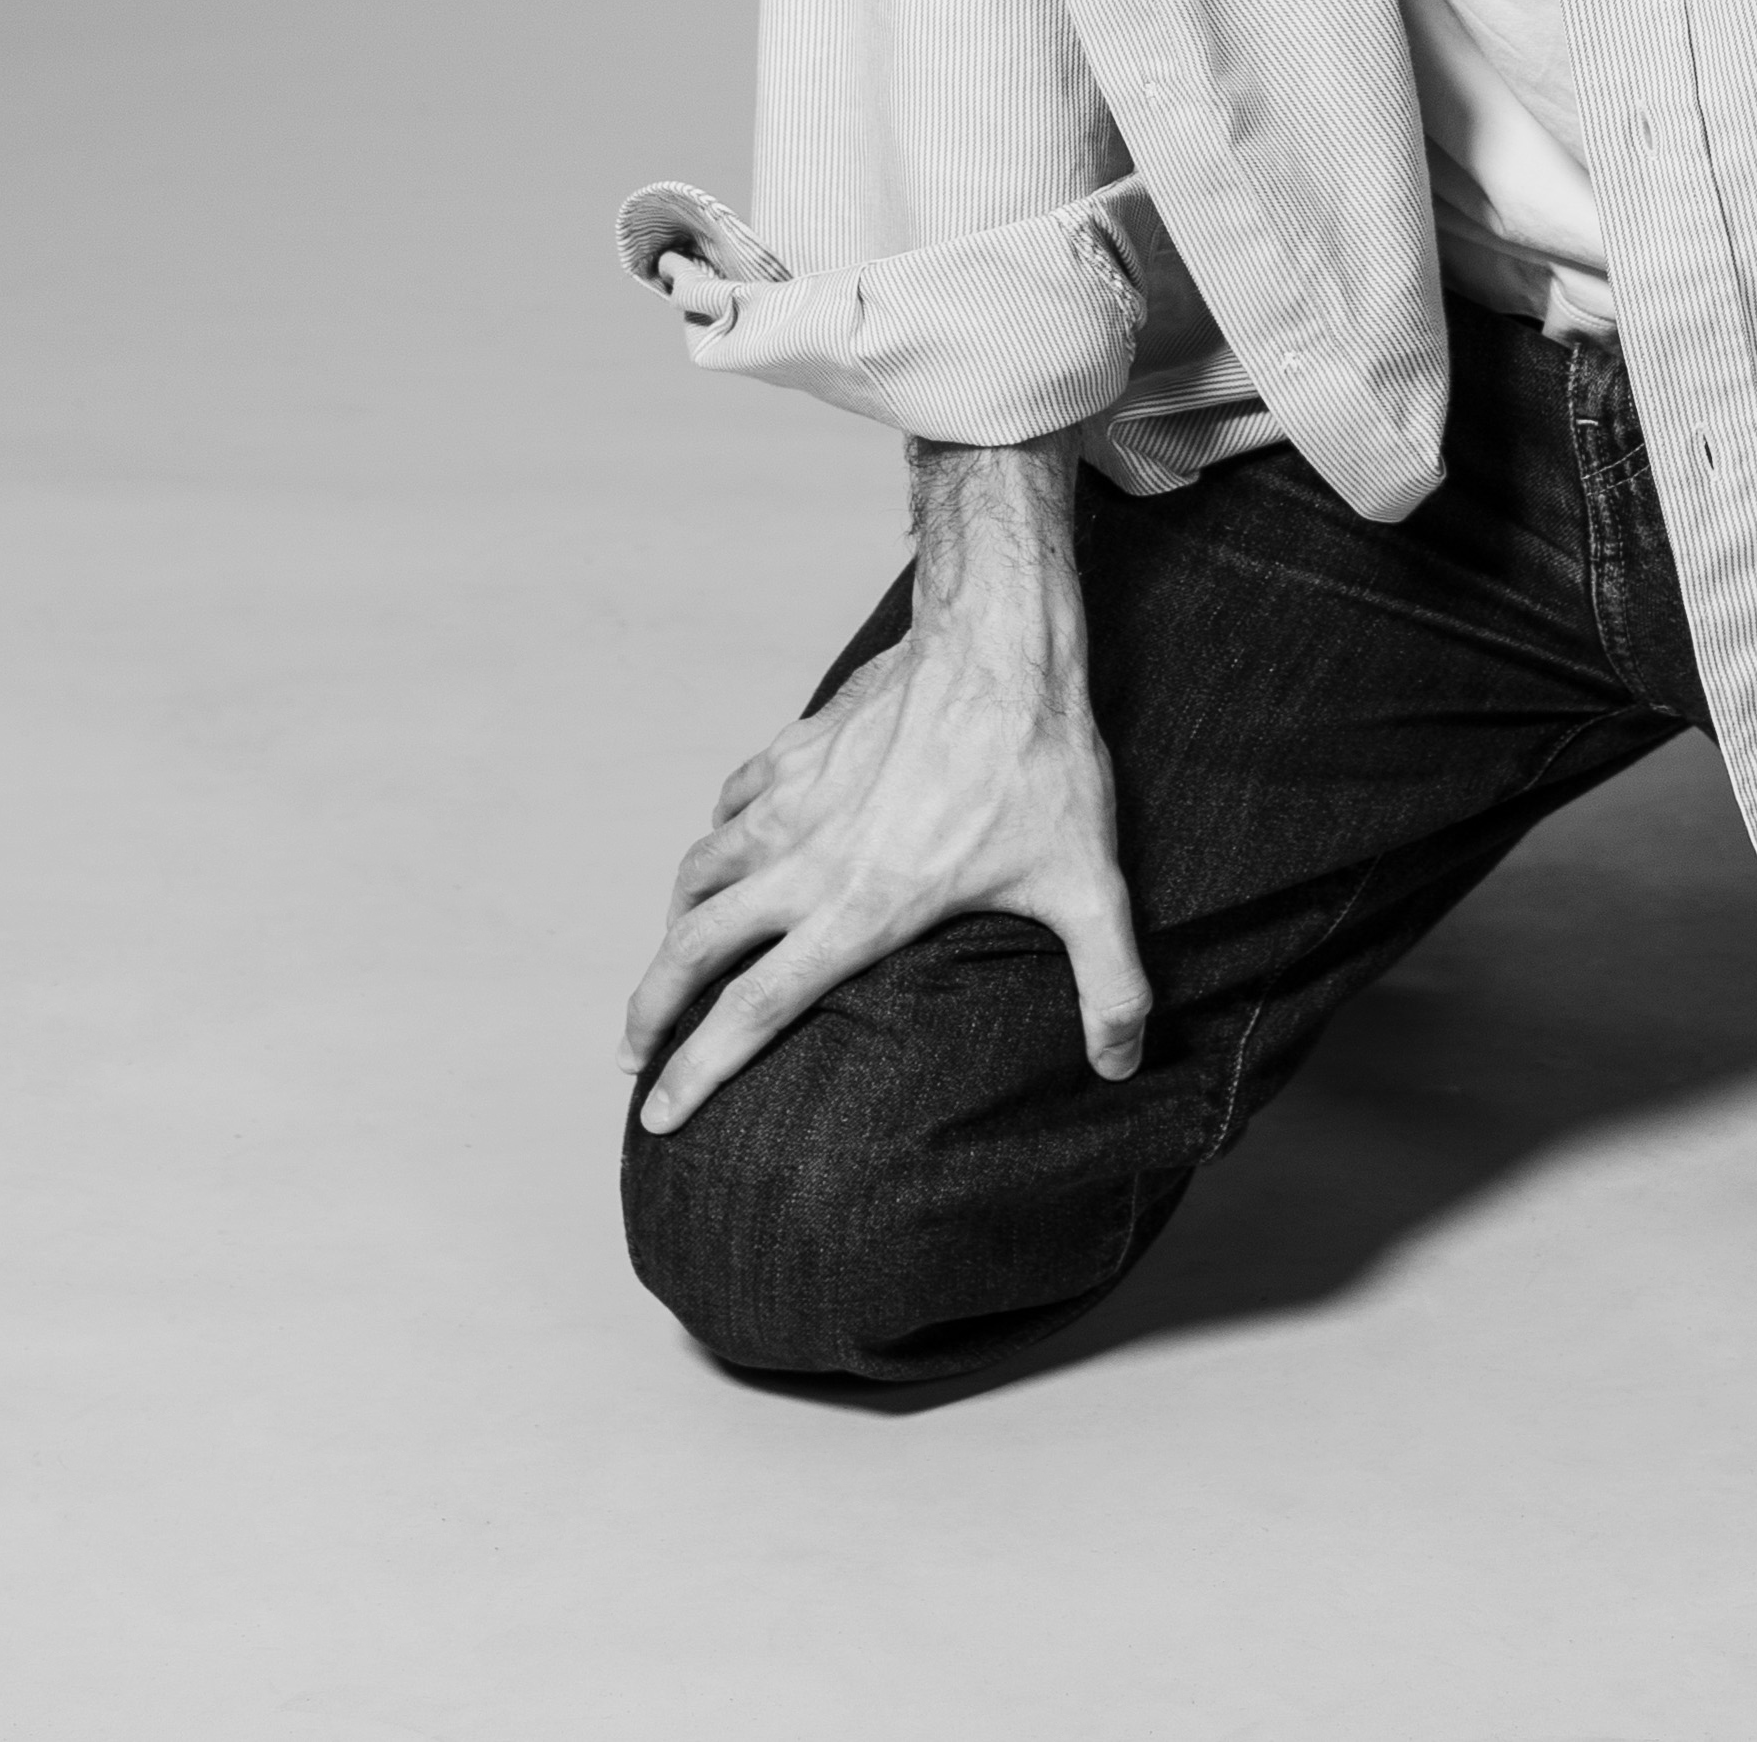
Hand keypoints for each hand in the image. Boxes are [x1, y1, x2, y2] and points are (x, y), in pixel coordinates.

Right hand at [622, 433, 1149, 1132]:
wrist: (999, 640)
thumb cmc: (1040, 759)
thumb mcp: (1091, 883)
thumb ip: (1111, 984)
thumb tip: (1125, 1066)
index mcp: (863, 909)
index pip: (756, 1008)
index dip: (698, 1070)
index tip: (657, 1115)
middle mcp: (810, 861)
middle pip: (696, 946)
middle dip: (651, 1009)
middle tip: (631, 1055)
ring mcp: (797, 798)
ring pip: (701, 869)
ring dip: (674, 923)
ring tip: (668, 963)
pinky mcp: (802, 747)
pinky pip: (733, 799)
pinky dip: (714, 835)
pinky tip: (722, 848)